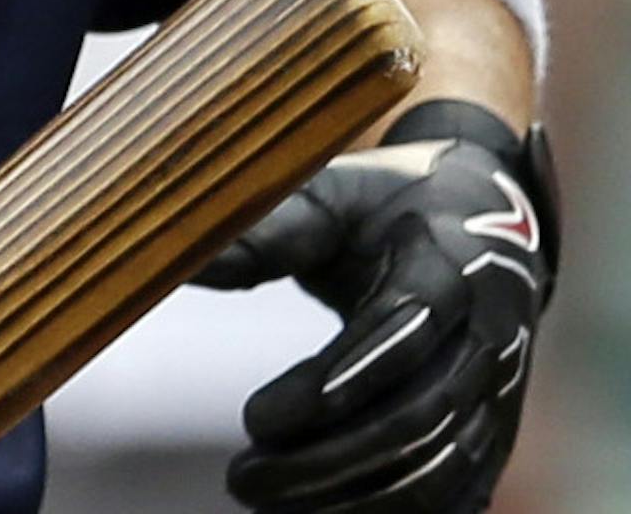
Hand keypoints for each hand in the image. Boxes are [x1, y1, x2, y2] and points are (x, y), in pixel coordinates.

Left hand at [194, 100, 557, 513]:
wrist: (488, 222)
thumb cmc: (388, 207)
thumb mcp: (333, 198)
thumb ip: (266, 230)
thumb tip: (181, 257)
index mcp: (449, 262)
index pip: (402, 331)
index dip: (335, 381)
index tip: (256, 418)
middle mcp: (489, 336)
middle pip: (417, 418)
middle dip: (327, 460)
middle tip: (242, 477)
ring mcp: (500, 393)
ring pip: (439, 470)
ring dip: (353, 497)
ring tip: (265, 495)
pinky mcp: (497, 433)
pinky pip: (458, 492)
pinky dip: (393, 512)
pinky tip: (324, 512)